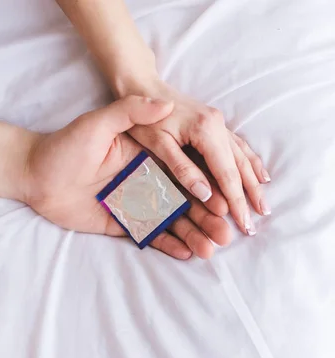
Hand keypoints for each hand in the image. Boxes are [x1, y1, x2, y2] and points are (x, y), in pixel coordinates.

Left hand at [23, 95, 230, 259]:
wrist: (34, 176)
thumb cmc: (64, 147)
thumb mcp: (97, 124)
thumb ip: (130, 112)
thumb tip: (165, 103)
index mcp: (148, 157)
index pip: (185, 174)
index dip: (206, 189)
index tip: (226, 202)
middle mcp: (146, 181)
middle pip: (184, 202)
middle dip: (207, 218)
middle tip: (228, 235)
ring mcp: (135, 204)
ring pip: (171, 221)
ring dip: (193, 234)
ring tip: (212, 248)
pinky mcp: (121, 223)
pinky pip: (148, 235)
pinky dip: (167, 244)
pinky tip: (187, 253)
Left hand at [122, 80, 270, 234]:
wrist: (141, 86)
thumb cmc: (144, 118)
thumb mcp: (158, 144)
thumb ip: (182, 169)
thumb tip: (207, 194)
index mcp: (205, 131)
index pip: (226, 174)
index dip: (236, 201)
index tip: (243, 223)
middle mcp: (217, 126)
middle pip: (239, 167)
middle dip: (250, 196)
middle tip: (258, 222)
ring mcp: (218, 123)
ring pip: (243, 157)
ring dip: (254, 182)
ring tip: (264, 206)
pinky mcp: (214, 124)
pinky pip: (238, 146)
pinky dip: (250, 163)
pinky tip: (260, 175)